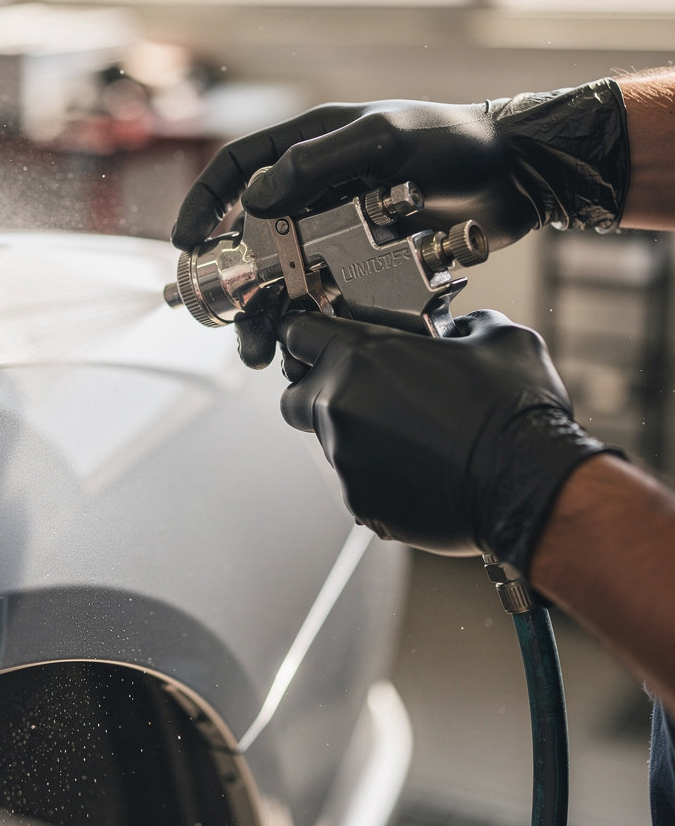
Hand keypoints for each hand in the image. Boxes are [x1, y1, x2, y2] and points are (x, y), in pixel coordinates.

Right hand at [173, 80, 628, 367]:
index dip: (203, 201)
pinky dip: (310, 323)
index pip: (237, 168)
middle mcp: (314, 191)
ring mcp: (338, 229)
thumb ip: (317, 160)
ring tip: (263, 351)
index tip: (185, 241)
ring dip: (267, 314)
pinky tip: (304, 348)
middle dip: (233, 282)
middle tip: (228, 320)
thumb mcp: (386, 137)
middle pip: (253, 237)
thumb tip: (254, 199)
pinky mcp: (364, 261)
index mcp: (309, 149)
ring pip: (285, 276)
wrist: (515, 178)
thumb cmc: (454, 141)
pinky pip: (325, 295)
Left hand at [278, 310, 611, 571]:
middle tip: (356, 391)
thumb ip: (460, 325)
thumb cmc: (513, 410)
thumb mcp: (495, 337)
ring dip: (356, 434)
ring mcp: (346, 457)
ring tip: (408, 435)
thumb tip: (457, 329)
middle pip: (294, 395)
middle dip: (315, 392)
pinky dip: (377, 474)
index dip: (307, 334)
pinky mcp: (360, 500)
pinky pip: (356, 480)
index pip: (297, 334)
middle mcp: (340, 404)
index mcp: (362, 355)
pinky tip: (418, 469)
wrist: (530, 484)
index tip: (317, 339)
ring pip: (329, 441)